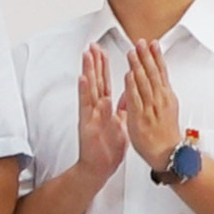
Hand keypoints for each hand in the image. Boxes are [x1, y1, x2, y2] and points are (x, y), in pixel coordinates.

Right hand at [72, 41, 125, 175]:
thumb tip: (130, 94)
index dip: (104, 67)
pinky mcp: (86, 122)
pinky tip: (82, 79)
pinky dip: (84, 91)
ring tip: (87, 55)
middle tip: (92, 46)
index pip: (105, 83)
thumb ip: (124, 108)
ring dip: (88, 71)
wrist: (99, 167)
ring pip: (89, 88)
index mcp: (106, 108)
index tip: (103, 51)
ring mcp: (90, 114)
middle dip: (95, 63)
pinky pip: (86, 105)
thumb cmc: (108, 149)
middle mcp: (96, 108)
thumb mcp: (121, 124)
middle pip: (96, 81)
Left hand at [121, 36, 187, 170]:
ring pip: (144, 83)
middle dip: (146, 56)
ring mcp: (150, 108)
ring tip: (133, 51)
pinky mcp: (140, 117)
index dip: (156, 57)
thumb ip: (162, 94)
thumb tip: (161, 80)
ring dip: (138, 66)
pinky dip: (132, 86)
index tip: (152, 43)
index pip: (161, 72)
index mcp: (166, 97)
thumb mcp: (168, 108)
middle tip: (141, 41)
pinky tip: (129, 74)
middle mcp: (160, 100)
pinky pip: (135, 99)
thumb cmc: (166, 133)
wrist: (167, 153)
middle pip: (153, 73)